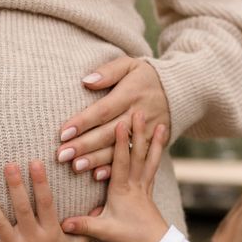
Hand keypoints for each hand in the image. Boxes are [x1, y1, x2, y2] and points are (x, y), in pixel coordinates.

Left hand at [57, 57, 169, 181]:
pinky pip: (132, 159)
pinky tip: (97, 175)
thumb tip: (86, 81)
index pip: (103, 110)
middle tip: (61, 155)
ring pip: (118, 150)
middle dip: (84, 145)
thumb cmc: (145, 77)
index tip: (63, 133)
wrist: (181, 91)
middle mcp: (139, 115)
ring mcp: (146, 133)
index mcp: (131, 95)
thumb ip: (108, 72)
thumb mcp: (130, 65)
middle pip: (107, 133)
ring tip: (75, 166)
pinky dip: (115, 169)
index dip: (83, 122)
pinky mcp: (151, 145)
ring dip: (96, 160)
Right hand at [61, 112, 168, 241]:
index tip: (121, 123)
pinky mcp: (148, 188)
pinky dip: (157, 152)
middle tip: (141, 112)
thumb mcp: (103, 231)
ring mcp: (144, 185)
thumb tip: (62, 223)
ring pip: (150, 158)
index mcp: (122, 189)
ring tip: (161, 122)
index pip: (121, 162)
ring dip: (154, 140)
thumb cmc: (129, 236)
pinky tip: (160, 142)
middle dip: (138, 132)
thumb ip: (83, 225)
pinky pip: (153, 166)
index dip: (120, 142)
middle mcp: (135, 183)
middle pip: (138, 154)